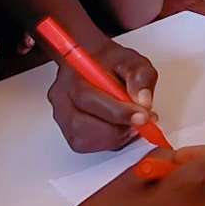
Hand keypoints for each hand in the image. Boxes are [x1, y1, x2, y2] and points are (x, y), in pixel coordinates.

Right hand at [48, 36, 159, 152]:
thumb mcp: (132, 60)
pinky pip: (85, 144)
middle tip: (140, 120)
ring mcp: (62, 114)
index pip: (88, 98)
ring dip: (113, 137)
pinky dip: (108, 141)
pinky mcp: (68, 129)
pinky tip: (118, 127)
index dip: (118, 112)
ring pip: (83, 140)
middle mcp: (62, 95)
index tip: (142, 116)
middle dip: (117, 129)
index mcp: (74, 74)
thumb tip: (143, 102)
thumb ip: (140, 77)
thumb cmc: (109, 61)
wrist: (93, 63)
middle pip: (81, 125)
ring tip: (129, 122)